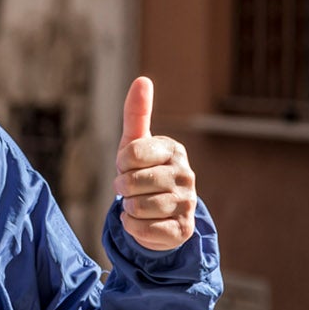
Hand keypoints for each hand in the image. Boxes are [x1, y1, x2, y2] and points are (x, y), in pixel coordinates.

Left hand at [113, 77, 196, 251]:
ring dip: (128, 208)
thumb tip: (142, 79)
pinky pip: (144, 229)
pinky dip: (134, 228)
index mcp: (173, 150)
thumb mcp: (136, 144)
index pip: (131, 153)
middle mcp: (186, 174)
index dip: (121, 163)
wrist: (160, 214)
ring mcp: (187, 202)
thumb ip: (137, 113)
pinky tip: (142, 222)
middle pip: (131, 182)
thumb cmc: (144, 172)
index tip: (128, 166)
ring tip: (137, 204)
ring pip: (137, 207)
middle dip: (122, 188)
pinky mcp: (183, 229)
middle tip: (130, 189)